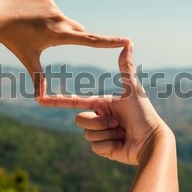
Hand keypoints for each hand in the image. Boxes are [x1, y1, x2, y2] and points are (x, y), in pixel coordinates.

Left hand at [0, 0, 130, 97]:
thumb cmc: (14, 42)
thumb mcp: (29, 60)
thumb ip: (38, 79)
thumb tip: (40, 100)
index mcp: (59, 35)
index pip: (90, 40)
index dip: (109, 42)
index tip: (126, 40)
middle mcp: (59, 19)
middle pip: (77, 30)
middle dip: (71, 36)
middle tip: (49, 39)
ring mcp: (53, 5)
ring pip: (62, 18)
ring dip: (53, 24)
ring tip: (33, 27)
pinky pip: (52, 7)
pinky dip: (45, 12)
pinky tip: (30, 15)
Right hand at [39, 43, 173, 165]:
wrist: (151, 141)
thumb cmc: (145, 113)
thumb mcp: (132, 89)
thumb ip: (126, 67)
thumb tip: (128, 42)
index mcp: (102, 104)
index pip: (75, 101)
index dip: (57, 100)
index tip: (40, 99)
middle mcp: (100, 118)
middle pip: (80, 119)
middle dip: (99, 122)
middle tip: (118, 123)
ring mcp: (101, 134)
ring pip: (87, 134)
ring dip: (107, 133)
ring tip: (122, 132)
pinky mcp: (104, 149)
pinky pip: (95, 147)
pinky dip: (109, 146)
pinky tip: (121, 144)